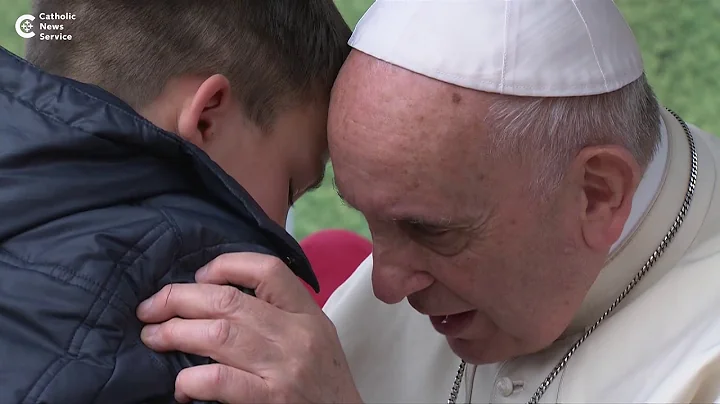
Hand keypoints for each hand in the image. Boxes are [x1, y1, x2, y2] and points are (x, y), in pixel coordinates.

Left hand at [136, 253, 361, 402]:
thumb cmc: (323, 382)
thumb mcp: (314, 336)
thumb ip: (279, 315)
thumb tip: (215, 298)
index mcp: (307, 314)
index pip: (267, 269)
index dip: (225, 266)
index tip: (199, 278)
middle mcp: (297, 335)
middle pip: (228, 301)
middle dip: (179, 300)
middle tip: (150, 308)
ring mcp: (284, 368)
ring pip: (218, 336)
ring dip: (174, 334)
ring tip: (152, 337)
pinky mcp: (272, 400)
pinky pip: (221, 380)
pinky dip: (191, 379)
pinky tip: (181, 384)